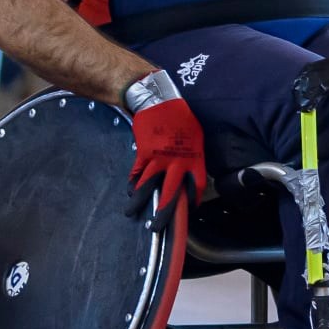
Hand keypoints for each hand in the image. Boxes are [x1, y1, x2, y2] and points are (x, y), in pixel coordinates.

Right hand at [127, 97, 204, 230]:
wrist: (159, 101)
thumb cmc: (180, 117)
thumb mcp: (195, 136)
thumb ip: (193, 156)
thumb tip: (189, 171)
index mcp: (194, 158)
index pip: (197, 185)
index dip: (193, 200)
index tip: (189, 209)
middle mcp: (177, 162)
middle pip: (172, 193)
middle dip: (165, 212)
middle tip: (157, 227)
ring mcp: (159, 159)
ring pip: (149, 186)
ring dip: (140, 201)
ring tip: (132, 213)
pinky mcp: (144, 153)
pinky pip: (137, 172)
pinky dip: (133, 182)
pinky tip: (130, 190)